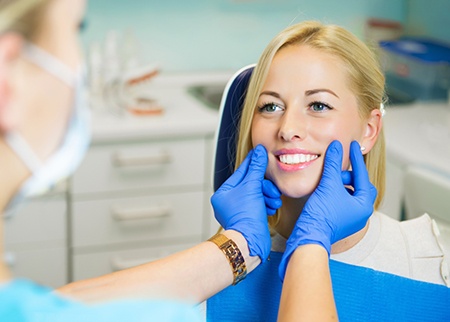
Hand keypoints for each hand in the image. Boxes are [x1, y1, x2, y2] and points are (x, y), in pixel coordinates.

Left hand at [211, 145, 281, 261]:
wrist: (250, 242)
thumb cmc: (246, 216)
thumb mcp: (252, 187)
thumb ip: (256, 168)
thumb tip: (259, 151)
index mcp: (223, 193)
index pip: (241, 173)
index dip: (253, 163)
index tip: (260, 153)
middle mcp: (229, 202)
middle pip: (251, 184)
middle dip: (264, 187)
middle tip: (271, 190)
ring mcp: (239, 211)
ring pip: (258, 194)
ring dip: (268, 196)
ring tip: (273, 201)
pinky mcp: (249, 219)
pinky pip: (260, 205)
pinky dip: (267, 204)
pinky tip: (272, 207)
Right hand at [278, 140, 376, 279]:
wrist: (309, 236)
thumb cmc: (321, 214)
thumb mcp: (328, 184)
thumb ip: (333, 163)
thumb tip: (336, 146)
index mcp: (364, 205)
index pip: (362, 176)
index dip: (356, 159)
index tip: (352, 147)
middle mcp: (361, 214)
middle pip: (359, 186)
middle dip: (348, 176)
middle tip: (337, 170)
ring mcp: (350, 219)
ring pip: (350, 194)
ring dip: (341, 184)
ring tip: (329, 180)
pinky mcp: (339, 222)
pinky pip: (342, 202)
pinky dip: (335, 193)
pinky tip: (325, 190)